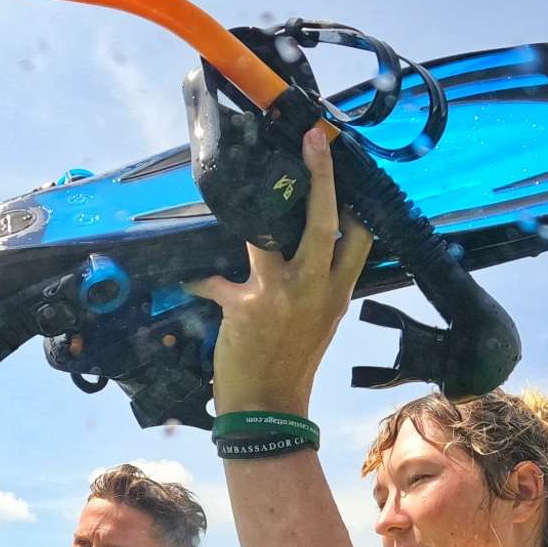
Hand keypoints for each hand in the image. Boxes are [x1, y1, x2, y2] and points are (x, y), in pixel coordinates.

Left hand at [186, 129, 372, 415]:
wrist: (271, 409)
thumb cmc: (294, 364)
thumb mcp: (319, 321)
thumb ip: (317, 284)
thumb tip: (305, 252)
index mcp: (337, 291)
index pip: (360, 236)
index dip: (355, 199)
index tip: (348, 165)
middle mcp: (315, 287)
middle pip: (324, 220)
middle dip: (321, 175)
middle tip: (314, 137)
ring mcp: (280, 294)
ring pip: (268, 235)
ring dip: (252, 208)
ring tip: (238, 184)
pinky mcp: (244, 306)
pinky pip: (214, 280)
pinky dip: (199, 281)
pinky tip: (186, 280)